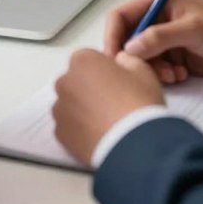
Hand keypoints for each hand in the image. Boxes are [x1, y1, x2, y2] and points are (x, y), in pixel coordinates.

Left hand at [53, 49, 163, 164]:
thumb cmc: (138, 105)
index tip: (116, 83)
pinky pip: (69, 128)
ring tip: (106, 123)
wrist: (134, 144)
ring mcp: (60, 108)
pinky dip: (79, 131)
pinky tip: (98, 136)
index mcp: (83, 60)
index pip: (89, 59)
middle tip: (112, 104)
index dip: (104, 71)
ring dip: (83, 110)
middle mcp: (65, 81)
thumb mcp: (142, 71)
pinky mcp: (60, 133)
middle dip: (90, 89)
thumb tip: (121, 61)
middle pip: (76, 81)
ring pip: (70, 105)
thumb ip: (127, 60)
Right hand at [104, 0, 202, 81]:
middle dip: (136, 58)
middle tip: (150, 71)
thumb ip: (159, 37)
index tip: (115, 57)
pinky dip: (165, 77)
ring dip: (153, 70)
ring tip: (174, 74)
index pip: (121, 16)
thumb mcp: (193, 29)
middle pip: (128, 40)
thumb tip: (129, 48)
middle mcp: (158, 21)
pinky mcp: (176, 59)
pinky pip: (157, 70)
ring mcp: (167, 41)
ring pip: (142, 59)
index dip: (113, 35)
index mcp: (158, 2)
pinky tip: (182, 76)